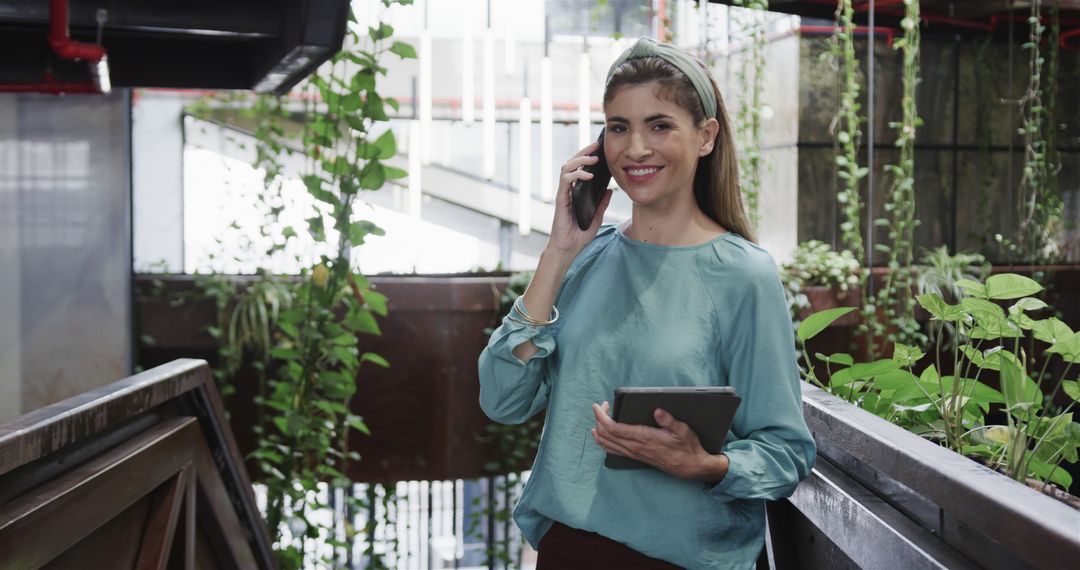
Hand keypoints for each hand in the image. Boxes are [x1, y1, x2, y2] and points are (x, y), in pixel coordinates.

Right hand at [547, 141, 613, 254]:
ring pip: (566, 168)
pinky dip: (576, 175)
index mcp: (575, 193)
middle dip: (583, 152)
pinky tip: (588, 175)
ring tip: (593, 159)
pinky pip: (566, 181)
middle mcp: (568, 191)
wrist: (568, 249)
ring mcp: (563, 194)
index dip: (587, 157)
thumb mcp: (596, 218)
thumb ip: (602, 204)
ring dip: (580, 160)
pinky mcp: (561, 200)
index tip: (599, 149)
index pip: (579, 169)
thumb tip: (611, 189)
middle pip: (571, 164)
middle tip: (596, 145)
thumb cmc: (579, 236)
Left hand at [591, 402, 727, 481]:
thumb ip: (669, 420)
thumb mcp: (682, 430)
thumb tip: (657, 410)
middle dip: (599, 418)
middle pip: (605, 434)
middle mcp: (634, 448)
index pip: (613, 428)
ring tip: (600, 416)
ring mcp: (633, 454)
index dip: (601, 416)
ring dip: (599, 429)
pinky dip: (603, 441)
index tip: (597, 406)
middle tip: (603, 405)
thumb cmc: (687, 447)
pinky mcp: (635, 457)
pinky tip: (602, 434)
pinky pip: (612, 450)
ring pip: (606, 444)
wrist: (690, 467)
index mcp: (643, 438)